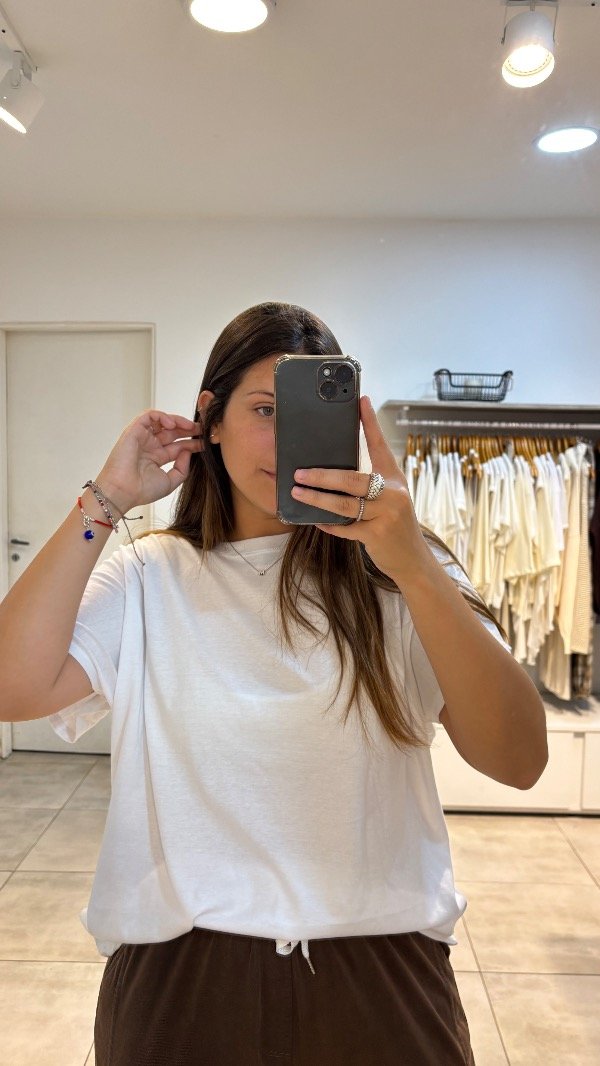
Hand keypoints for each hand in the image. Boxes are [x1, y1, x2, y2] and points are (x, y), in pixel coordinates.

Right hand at [100, 410, 203, 510]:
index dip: (193, 442)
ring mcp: (142, 438)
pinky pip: (149, 416)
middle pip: (173, 432)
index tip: (206, 442)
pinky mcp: (134, 430)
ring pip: (162, 421)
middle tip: (203, 430)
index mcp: (157, 458)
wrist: (122, 492)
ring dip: (178, 421)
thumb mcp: (170, 481)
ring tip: (191, 426)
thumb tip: (188, 452)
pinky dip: (162, 416)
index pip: (178, 446)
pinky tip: (172, 425)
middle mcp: (150, 446)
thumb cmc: (142, 490)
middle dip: (189, 429)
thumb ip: (182, 468)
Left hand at [290, 396, 432, 585]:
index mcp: (394, 478)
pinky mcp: (378, 535)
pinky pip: (345, 528)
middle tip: (300, 472)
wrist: (413, 559)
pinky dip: (329, 524)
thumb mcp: (389, 498)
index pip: (380, 445)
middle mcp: (393, 492)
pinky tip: (315, 520)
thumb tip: (333, 472)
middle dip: (322, 475)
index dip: (370, 422)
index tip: (361, 401)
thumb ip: (369, 485)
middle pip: (353, 479)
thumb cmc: (394, 524)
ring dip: (318, 499)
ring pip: (345, 504)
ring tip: (298, 492)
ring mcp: (387, 514)